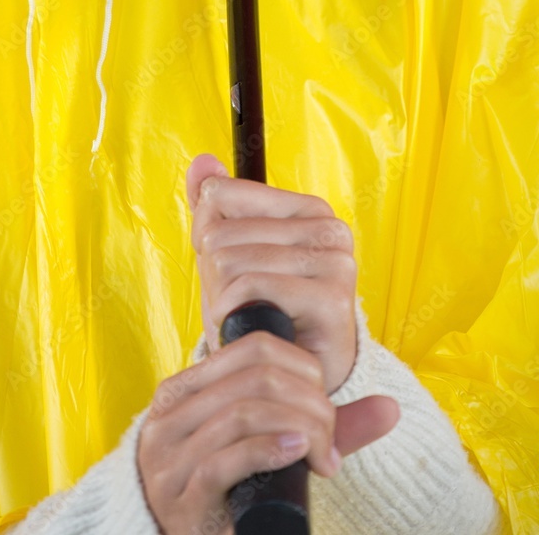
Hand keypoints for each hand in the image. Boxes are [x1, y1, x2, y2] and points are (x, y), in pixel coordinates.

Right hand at [136, 330, 399, 534]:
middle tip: (329, 443)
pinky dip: (268, 450)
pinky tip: (297, 454)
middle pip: (255, 378)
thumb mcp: (266, 445)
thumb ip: (319, 424)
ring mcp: (168, 453)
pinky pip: (225, 460)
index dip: (302, 368)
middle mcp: (168, 412)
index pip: (252, 347)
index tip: (325, 408)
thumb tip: (391, 408)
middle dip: (309, 404)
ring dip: (299, 430)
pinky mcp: (179, 494)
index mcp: (183, 387)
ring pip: (243, 413)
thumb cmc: (230, 492)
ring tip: (321, 456)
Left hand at [188, 153, 356, 395]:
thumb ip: (215, 206)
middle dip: (213, 275)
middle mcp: (330, 229)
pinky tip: (251, 329)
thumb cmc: (261, 311)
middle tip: (240, 303)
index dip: (208, 237)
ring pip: (229, 258)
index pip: (220, 195)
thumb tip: (202, 162)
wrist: (293, 377)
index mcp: (309, 208)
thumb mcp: (229, 254)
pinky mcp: (332, 299)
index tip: (232, 268)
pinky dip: (234, 313)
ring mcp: (336, 263)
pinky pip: (249, 287)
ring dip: (221, 298)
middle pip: (220, 231)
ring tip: (248, 316)